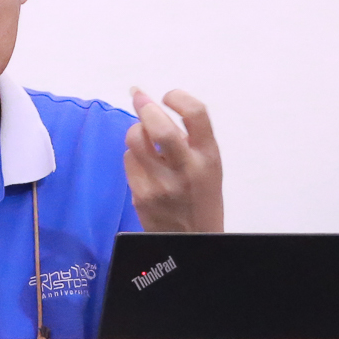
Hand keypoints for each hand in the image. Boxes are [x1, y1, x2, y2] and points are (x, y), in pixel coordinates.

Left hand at [124, 88, 224, 232]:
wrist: (193, 242)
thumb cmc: (201, 197)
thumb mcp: (209, 166)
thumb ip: (191, 139)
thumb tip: (154, 104)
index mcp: (209, 157)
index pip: (196, 114)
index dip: (178, 96)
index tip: (168, 96)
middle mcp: (186, 168)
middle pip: (158, 126)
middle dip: (145, 107)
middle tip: (140, 97)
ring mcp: (161, 183)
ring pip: (135, 139)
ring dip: (136, 130)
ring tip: (145, 137)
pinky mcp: (141, 195)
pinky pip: (128, 160)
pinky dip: (133, 155)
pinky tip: (143, 164)